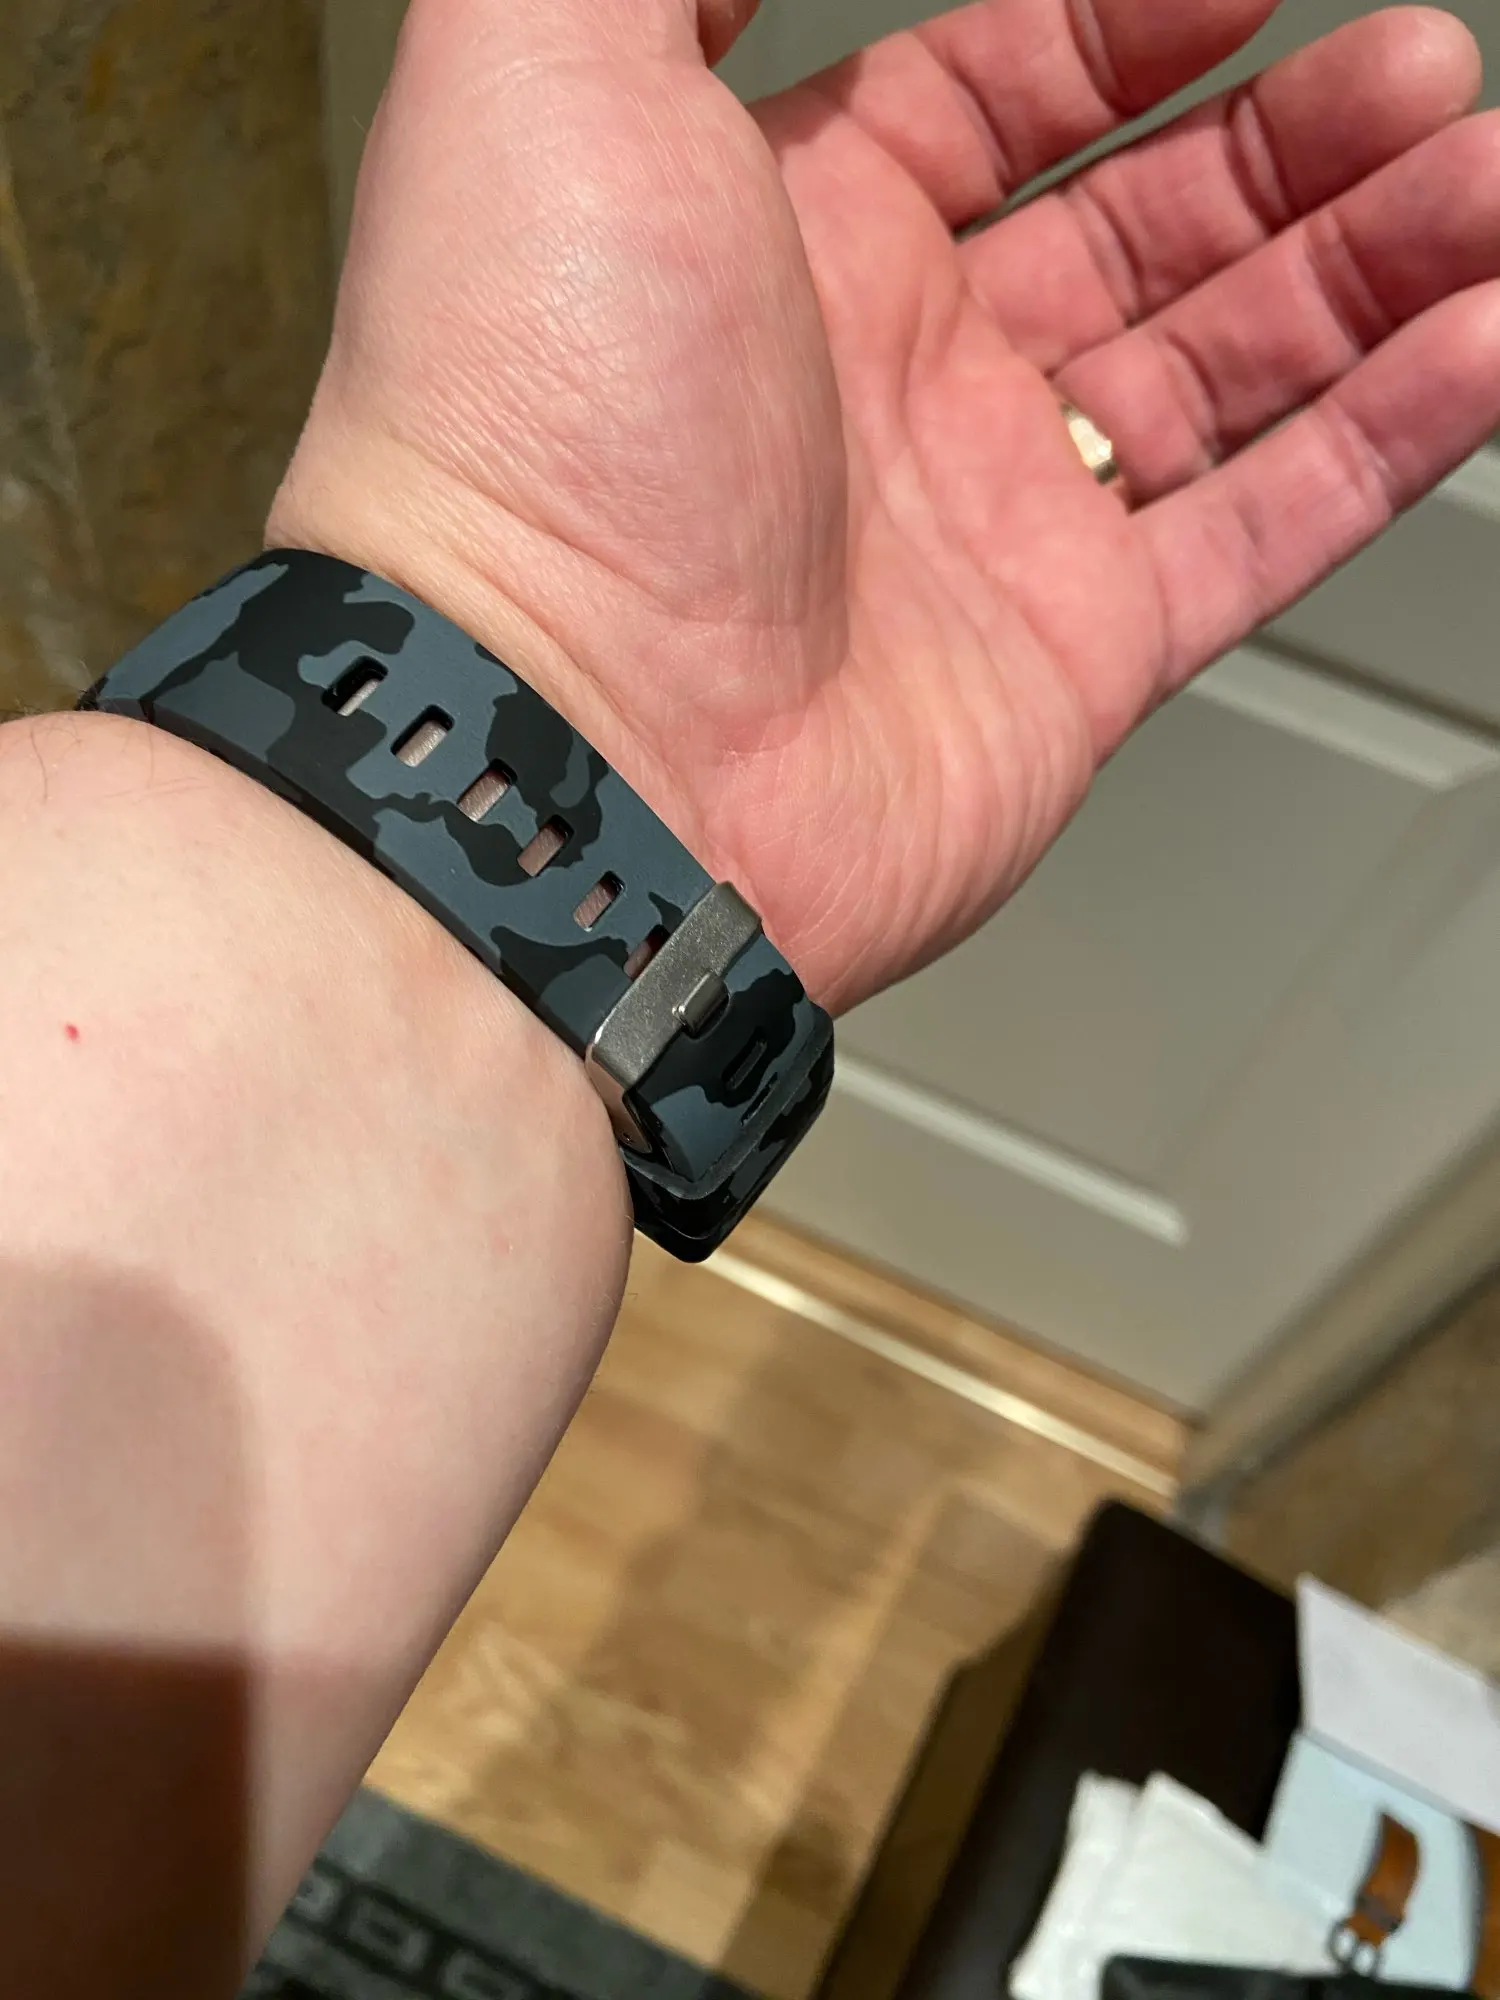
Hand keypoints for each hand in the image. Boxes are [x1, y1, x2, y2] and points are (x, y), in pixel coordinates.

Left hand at [273, 0, 1499, 1011]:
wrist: (570, 752)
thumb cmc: (515, 430)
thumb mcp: (540, 60)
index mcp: (775, 232)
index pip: (988, 87)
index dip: (1127, 17)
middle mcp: (884, 381)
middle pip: (1138, 222)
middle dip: (1291, 139)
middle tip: (1422, 72)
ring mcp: (983, 528)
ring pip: (1226, 369)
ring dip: (1370, 269)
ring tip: (1483, 180)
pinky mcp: (1064, 663)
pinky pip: (1261, 532)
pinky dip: (1385, 441)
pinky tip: (1484, 341)